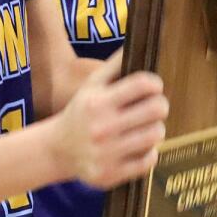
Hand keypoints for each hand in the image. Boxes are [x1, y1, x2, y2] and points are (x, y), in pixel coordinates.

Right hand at [54, 55, 168, 188]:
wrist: (56, 150)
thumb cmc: (80, 113)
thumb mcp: (91, 86)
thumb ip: (113, 66)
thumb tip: (134, 43)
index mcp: (99, 102)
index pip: (143, 84)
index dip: (154, 84)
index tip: (153, 88)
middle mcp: (103, 127)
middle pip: (156, 109)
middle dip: (159, 106)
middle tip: (154, 107)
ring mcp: (107, 153)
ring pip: (156, 134)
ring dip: (156, 129)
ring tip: (146, 127)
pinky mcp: (111, 174)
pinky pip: (149, 160)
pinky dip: (148, 153)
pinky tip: (139, 147)